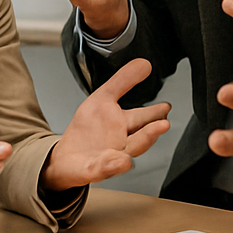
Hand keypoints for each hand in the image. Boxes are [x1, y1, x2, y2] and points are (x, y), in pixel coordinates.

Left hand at [43, 58, 171, 189]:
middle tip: (162, 124)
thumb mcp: (102, 98)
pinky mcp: (93, 170)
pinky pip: (102, 169)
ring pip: (124, 155)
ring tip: (142, 141)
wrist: (67, 158)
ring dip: (131, 149)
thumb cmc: (89, 130)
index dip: (154, 114)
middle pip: (138, 139)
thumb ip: (123, 80)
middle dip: (150, 133)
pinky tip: (120, 161)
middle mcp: (121, 143)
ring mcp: (108, 158)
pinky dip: (112, 166)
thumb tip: (145, 63)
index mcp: (123, 124)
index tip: (166, 107)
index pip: (142, 118)